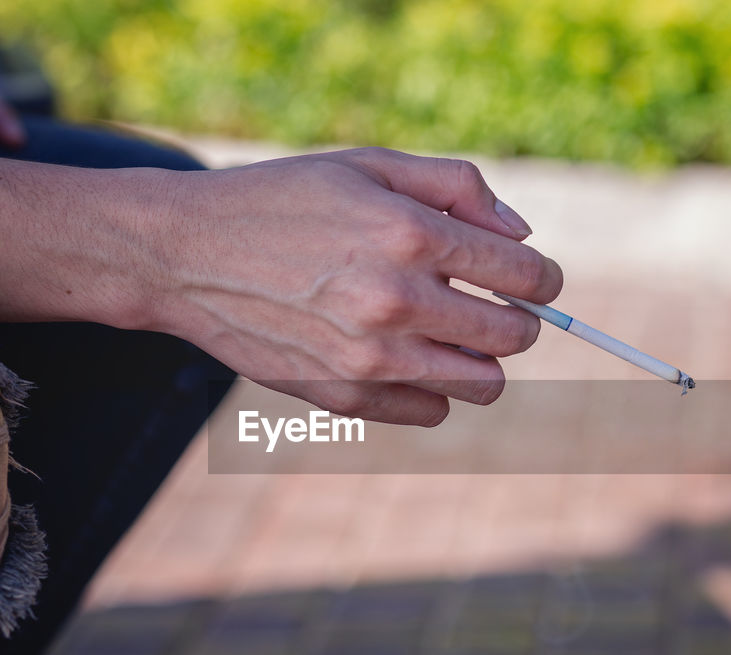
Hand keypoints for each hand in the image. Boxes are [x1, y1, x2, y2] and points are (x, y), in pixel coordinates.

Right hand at [137, 147, 563, 425]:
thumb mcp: (369, 165)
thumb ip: (456, 188)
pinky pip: (429, 412)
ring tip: (449, 335)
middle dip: (518, 321)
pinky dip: (431, 390)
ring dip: (480, 362)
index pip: (525, 275)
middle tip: (493, 307)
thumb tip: (522, 234)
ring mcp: (369, 358)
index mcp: (410, 235)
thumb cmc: (283, 200)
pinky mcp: (343, 397)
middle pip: (513, 338)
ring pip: (481, 386)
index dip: (543, 279)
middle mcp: (396, 301)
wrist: (187, 255)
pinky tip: (403, 357)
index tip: (535, 280)